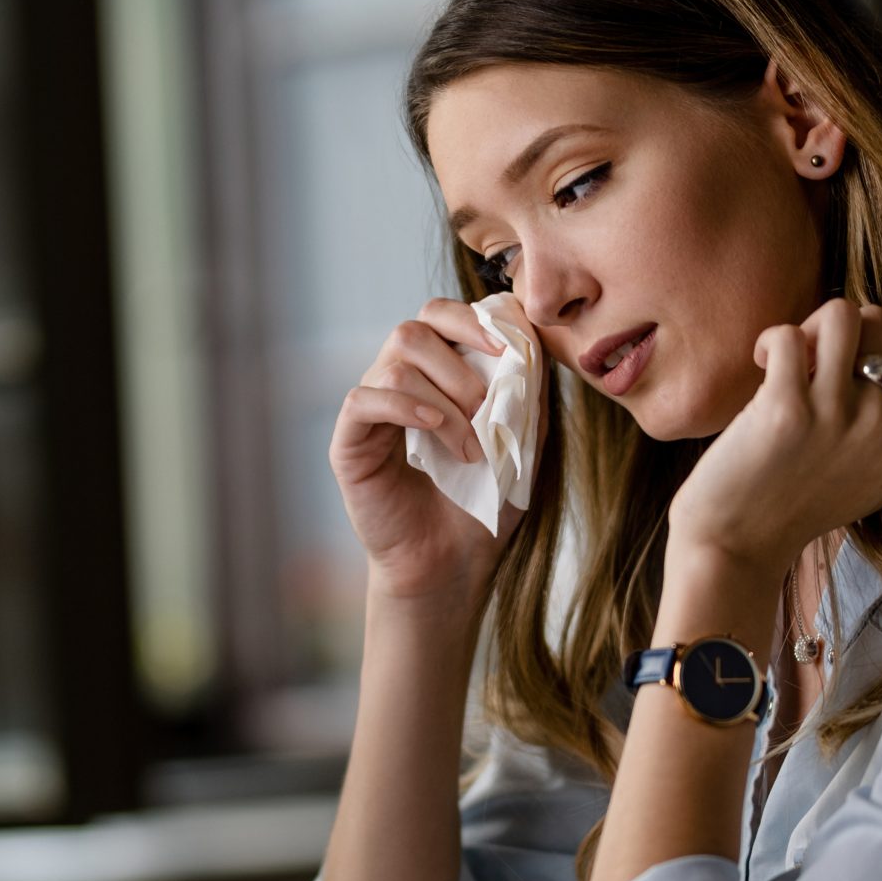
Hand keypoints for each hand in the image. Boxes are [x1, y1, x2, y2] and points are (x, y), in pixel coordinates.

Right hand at [330, 298, 523, 606]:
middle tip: (489, 406)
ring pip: (396, 363)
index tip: (511, 349)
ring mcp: (371, 410)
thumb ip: (527, 390)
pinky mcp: (349, 442)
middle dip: (461, 357)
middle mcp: (397, 383)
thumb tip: (532, 337)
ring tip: (470, 448)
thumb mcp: (521, 441)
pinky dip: (405, 406)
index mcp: (435, 375)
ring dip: (446, 399)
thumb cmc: (485, 504)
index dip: (473, 320)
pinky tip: (437, 432)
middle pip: (415, 327)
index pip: (441, 316)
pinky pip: (363, 399)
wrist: (453, 564)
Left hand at [666, 300, 881, 577]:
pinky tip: (762, 366)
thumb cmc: (804, 508)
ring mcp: (835, 415)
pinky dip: (771, 341)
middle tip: (818, 356)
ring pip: (841, 314)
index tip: (879, 331)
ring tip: (791, 357)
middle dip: (846, 324)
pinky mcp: (784, 410)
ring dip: (811, 326)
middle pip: (881, 320)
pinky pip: (787, 336)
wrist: (740, 547)